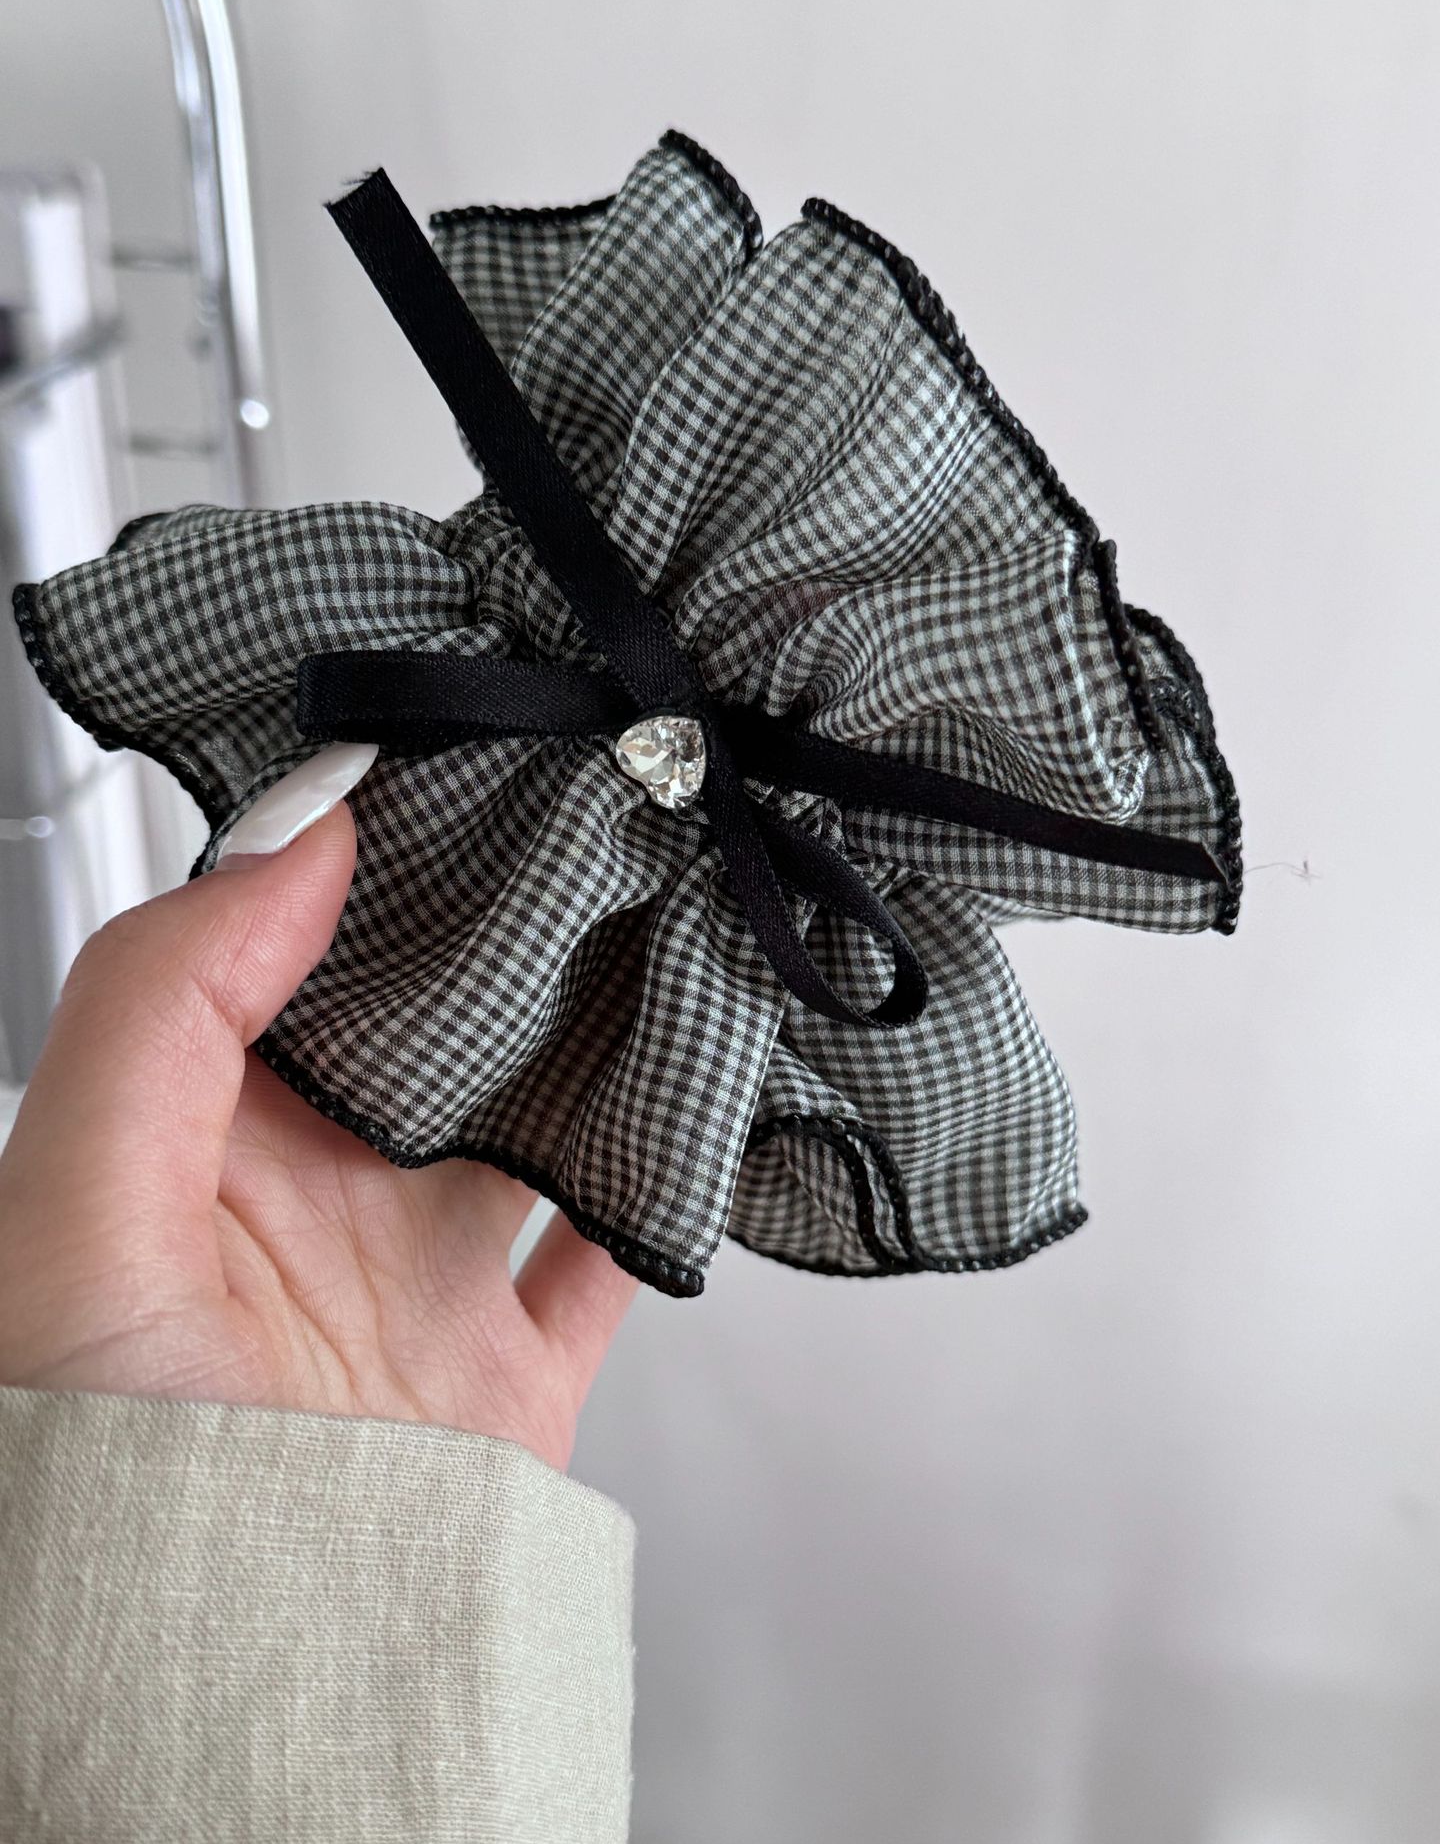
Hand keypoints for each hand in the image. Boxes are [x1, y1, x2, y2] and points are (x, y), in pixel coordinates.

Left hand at [0, 760, 634, 1470]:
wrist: (220, 1709)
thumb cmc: (93, 1485)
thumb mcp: (70, 1208)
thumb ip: (164, 1004)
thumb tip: (298, 842)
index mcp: (198, 1140)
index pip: (292, 952)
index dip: (366, 856)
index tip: (454, 768)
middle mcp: (317, 1198)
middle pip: (437, 1022)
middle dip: (506, 928)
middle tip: (590, 819)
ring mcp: (423, 1282)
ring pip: (539, 1114)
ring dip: (600, 1033)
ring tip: (666, 923)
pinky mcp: (514, 1371)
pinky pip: (614, 1243)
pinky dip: (667, 1173)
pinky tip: (700, 1093)